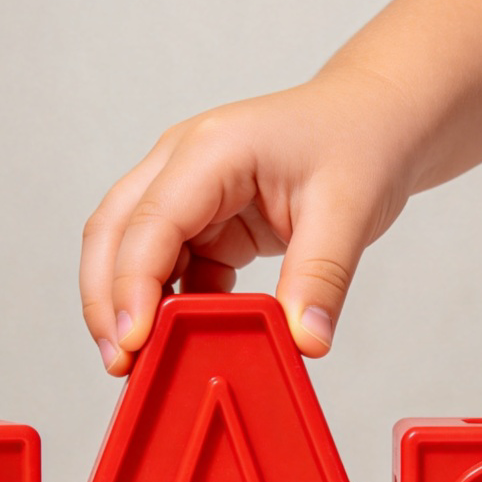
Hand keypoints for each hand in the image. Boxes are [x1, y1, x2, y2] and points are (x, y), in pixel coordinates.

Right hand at [79, 71, 419, 374]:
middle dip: (106, 301)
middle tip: (121, 362)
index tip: (132, 341)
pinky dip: (167, 306)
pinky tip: (181, 340)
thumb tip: (304, 341)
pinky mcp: (202, 222)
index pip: (152, 220)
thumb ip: (321, 278)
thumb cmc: (360, 141)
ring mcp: (188, 193)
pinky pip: (167, 269)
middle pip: (113, 232)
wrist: (375, 118)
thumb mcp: (350, 208)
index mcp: (213, 148)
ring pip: (129, 252)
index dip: (132, 284)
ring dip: (128, 306)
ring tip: (140, 363)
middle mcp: (184, 164)